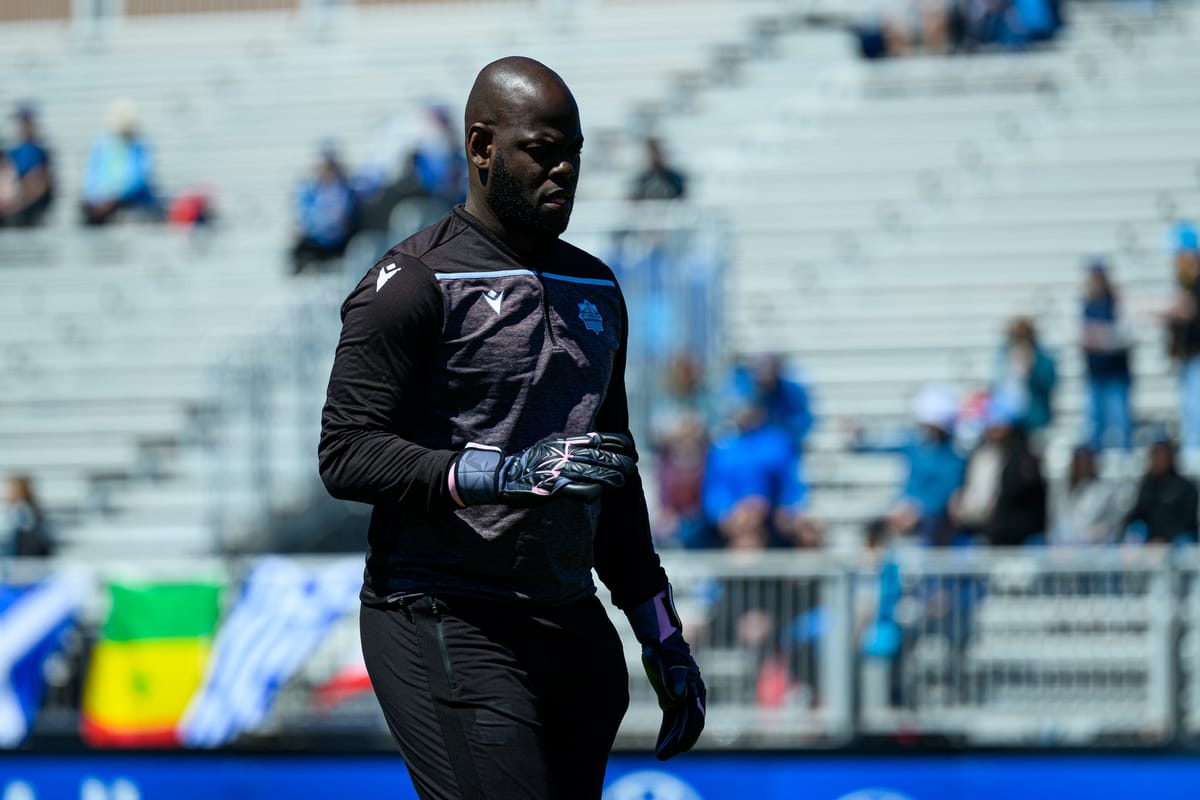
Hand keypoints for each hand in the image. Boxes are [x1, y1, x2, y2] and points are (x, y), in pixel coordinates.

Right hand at [449, 432, 635, 506]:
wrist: (502, 475)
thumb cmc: (530, 465)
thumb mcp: (554, 449)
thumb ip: (574, 449)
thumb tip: (599, 449)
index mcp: (567, 443)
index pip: (601, 439)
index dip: (620, 445)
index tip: (631, 451)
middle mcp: (565, 454)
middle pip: (602, 457)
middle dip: (620, 463)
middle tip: (632, 468)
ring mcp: (559, 470)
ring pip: (594, 472)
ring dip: (611, 478)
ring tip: (622, 482)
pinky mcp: (552, 488)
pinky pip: (578, 490)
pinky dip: (591, 491)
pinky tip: (598, 493)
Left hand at [626, 587, 705, 759]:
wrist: (658, 638)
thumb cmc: (664, 648)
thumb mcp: (668, 659)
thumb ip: (674, 676)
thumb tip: (679, 696)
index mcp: (694, 686)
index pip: (695, 714)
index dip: (689, 731)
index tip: (680, 746)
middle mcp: (691, 694)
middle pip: (689, 723)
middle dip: (679, 740)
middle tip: (666, 755)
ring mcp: (682, 697)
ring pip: (680, 724)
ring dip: (672, 740)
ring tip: (662, 755)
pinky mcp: (671, 699)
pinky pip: (671, 719)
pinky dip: (667, 732)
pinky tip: (661, 744)